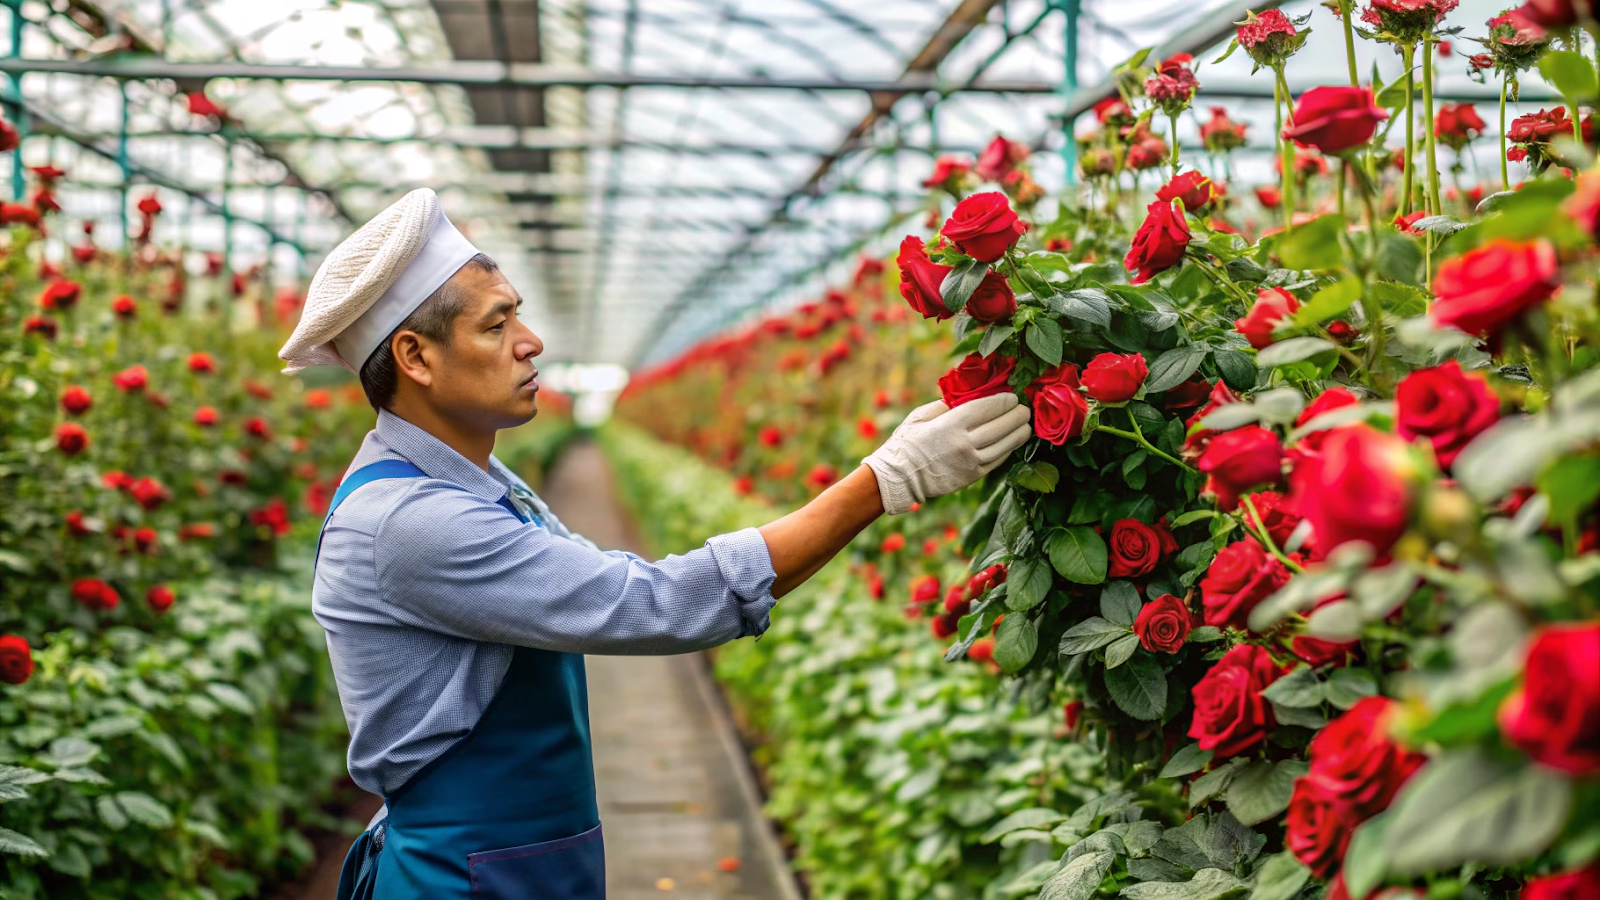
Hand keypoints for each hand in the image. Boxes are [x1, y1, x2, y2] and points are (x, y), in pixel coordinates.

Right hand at [862, 393, 1031, 514]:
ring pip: (1004, 445)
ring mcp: (971, 462)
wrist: (899, 477)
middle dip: (1017, 415)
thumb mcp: (921, 415)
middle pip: (1001, 426)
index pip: (987, 408)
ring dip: (1019, 434)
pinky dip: (1007, 450)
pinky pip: (997, 461)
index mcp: (951, 424)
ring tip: (1025, 426)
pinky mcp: (972, 476)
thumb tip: (968, 395)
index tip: (1012, 397)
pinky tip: (1012, 442)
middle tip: (1024, 409)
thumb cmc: (907, 442)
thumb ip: (946, 404)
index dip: (1004, 401)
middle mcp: (965, 443)